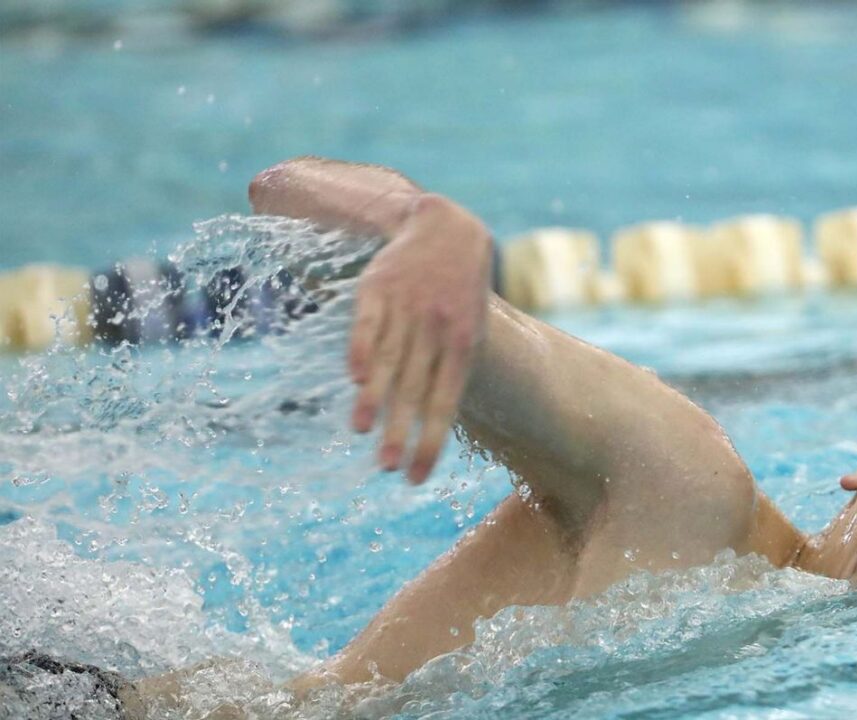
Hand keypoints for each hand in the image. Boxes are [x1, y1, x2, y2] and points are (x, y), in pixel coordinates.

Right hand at [347, 194, 491, 483]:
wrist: (445, 228)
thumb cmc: (458, 293)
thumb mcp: (469, 328)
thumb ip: (449, 370)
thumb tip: (429, 422)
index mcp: (464, 345)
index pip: (446, 404)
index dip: (430, 441)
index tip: (416, 478)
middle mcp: (436, 329)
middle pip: (416, 388)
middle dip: (401, 431)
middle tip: (387, 467)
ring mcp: (407, 307)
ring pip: (389, 359)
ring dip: (376, 397)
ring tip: (362, 430)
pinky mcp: (378, 287)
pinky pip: (368, 323)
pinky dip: (361, 349)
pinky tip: (353, 378)